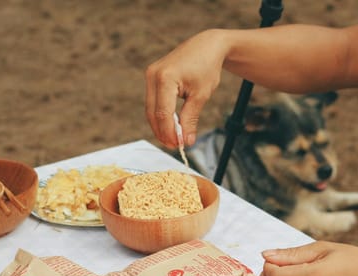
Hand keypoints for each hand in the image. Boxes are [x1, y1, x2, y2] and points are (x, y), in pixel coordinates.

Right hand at [145, 29, 227, 147]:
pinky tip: (170, 126)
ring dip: (160, 126)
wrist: (206, 46)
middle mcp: (153, 75)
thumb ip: (191, 119)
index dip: (170, 132)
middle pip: (153, 113)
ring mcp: (150, 75)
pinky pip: (153, 101)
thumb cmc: (206, 67)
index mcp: (165, 78)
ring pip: (150, 109)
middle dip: (163, 132)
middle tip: (175, 146)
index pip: (164, 113)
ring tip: (173, 139)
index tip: (180, 146)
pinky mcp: (152, 77)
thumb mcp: (201, 95)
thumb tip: (186, 141)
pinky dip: (160, 115)